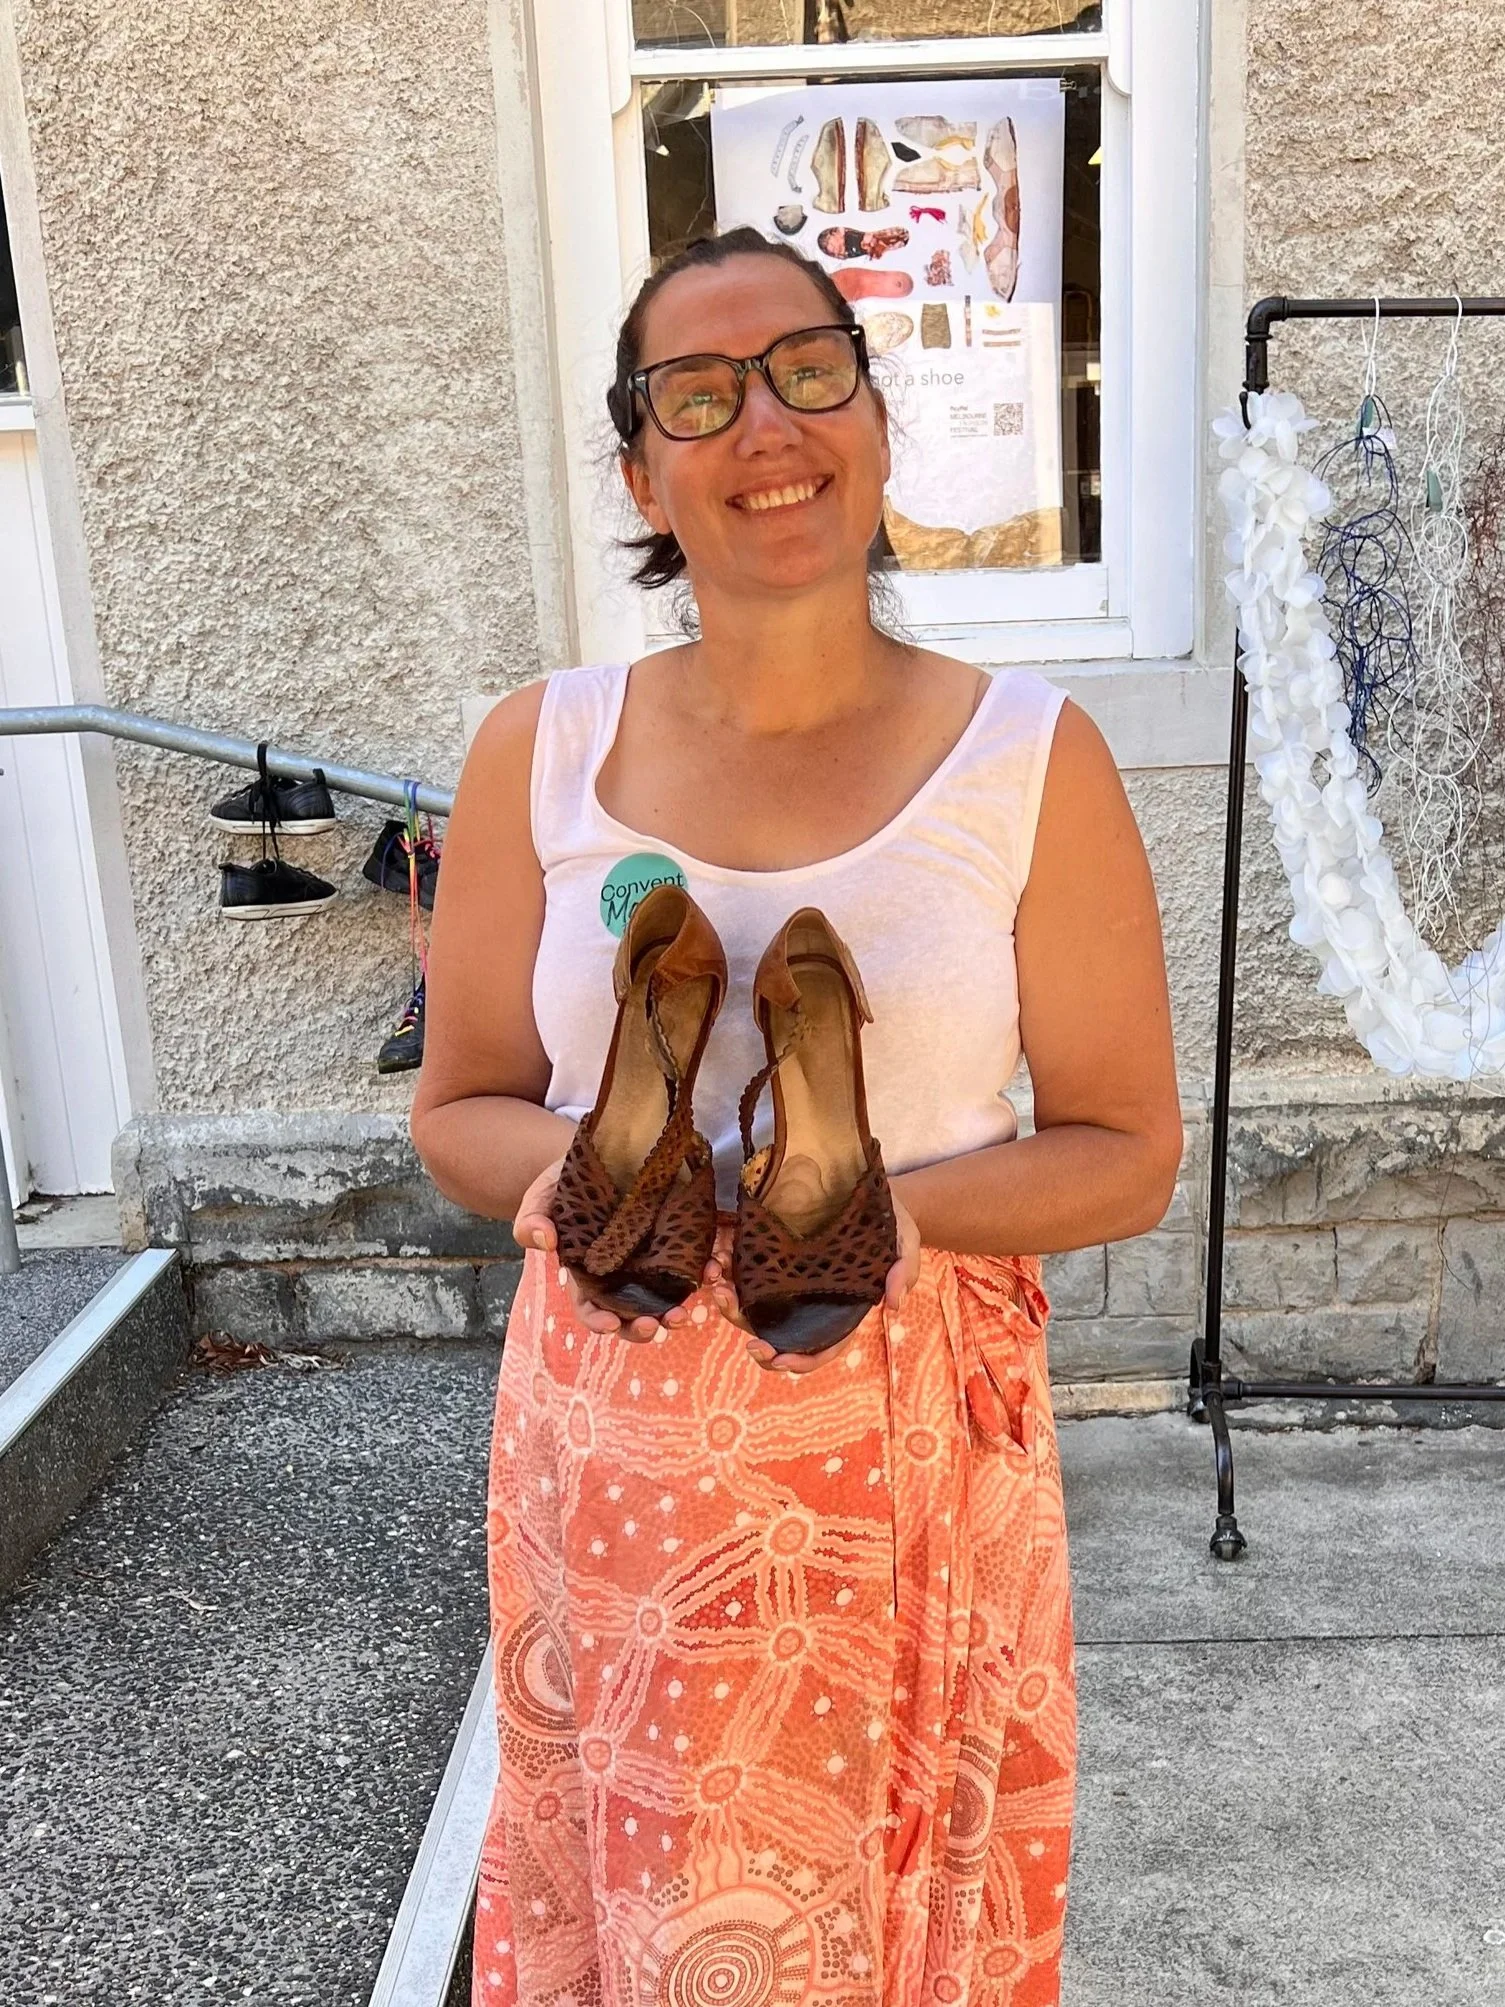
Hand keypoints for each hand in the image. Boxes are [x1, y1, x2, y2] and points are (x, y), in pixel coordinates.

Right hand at [512, 1154, 719, 1344]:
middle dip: (644, 1326)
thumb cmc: (564, 1182)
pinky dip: (702, 1271)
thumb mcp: (542, 1196)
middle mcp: (621, 1275)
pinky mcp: (674, 1240)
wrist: (600, 1152)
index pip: (591, 1308)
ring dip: (675, 1310)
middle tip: (659, 1325)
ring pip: (663, 1296)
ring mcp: (649, 1260)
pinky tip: (711, 1271)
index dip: (600, 1320)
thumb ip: (533, 1219)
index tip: (612, 1324)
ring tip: (686, 1313)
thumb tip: (543, 1240)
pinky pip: (690, 1262)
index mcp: (586, 1274)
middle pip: (631, 1313)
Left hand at [722, 1192, 921, 1375]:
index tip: (781, 1361)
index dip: (803, 1360)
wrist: (865, 1187)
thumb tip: (893, 1305)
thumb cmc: (889, 1221)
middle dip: (761, 1344)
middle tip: (749, 1342)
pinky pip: (744, 1272)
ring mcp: (788, 1280)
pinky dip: (728, 1273)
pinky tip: (717, 1262)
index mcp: (841, 1309)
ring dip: (734, 1309)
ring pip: (755, 1308)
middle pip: (781, 1334)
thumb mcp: (904, 1241)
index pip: (823, 1347)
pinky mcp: (770, 1255)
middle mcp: (809, 1301)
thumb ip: (903, 1270)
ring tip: (720, 1292)